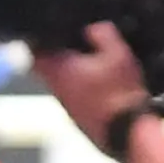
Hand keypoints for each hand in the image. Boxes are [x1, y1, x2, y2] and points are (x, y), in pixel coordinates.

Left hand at [33, 27, 152, 156]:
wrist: (129, 135)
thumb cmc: (121, 95)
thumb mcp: (118, 54)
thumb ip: (103, 34)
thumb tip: (92, 27)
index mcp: (60, 71)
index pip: (34, 51)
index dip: (40, 39)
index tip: (49, 30)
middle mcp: (57, 89)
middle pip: (45, 67)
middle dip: (55, 54)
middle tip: (71, 43)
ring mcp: (66, 106)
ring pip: (58, 82)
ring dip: (68, 71)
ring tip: (88, 59)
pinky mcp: (78, 118)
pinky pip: (72, 96)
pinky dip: (79, 86)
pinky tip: (98, 83)